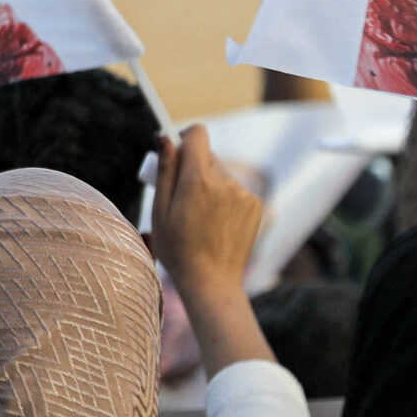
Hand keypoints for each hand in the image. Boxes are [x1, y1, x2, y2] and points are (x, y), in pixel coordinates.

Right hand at [149, 126, 272, 376]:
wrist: (212, 282)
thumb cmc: (178, 249)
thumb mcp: (160, 210)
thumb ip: (165, 170)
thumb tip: (164, 137)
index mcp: (198, 179)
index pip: (197, 134)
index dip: (184, 139)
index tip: (176, 155)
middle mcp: (225, 181)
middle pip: (207, 156)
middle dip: (192, 168)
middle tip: (181, 198)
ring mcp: (244, 193)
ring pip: (221, 173)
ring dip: (209, 184)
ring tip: (199, 216)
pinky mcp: (256, 204)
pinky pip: (235, 189)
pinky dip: (224, 198)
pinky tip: (216, 222)